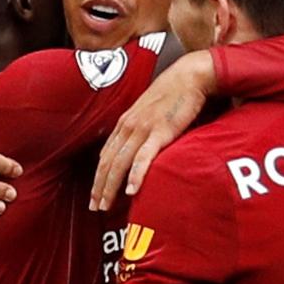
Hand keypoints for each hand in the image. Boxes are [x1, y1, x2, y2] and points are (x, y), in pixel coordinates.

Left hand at [90, 50, 215, 210]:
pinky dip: (136, 175)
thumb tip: (139, 150)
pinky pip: (144, 157)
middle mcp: (129, 126)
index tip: (94, 195)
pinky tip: (132, 190)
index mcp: (125, 122)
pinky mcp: (160, 132)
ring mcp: (143, 129)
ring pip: (120, 163)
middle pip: (108, 162)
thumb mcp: (150, 112)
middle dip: (99, 187)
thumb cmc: (173, 94)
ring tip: (105, 205)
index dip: (98, 177)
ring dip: (110, 187)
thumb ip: (142, 130)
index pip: (106, 155)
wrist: (189, 76)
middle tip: (94, 207)